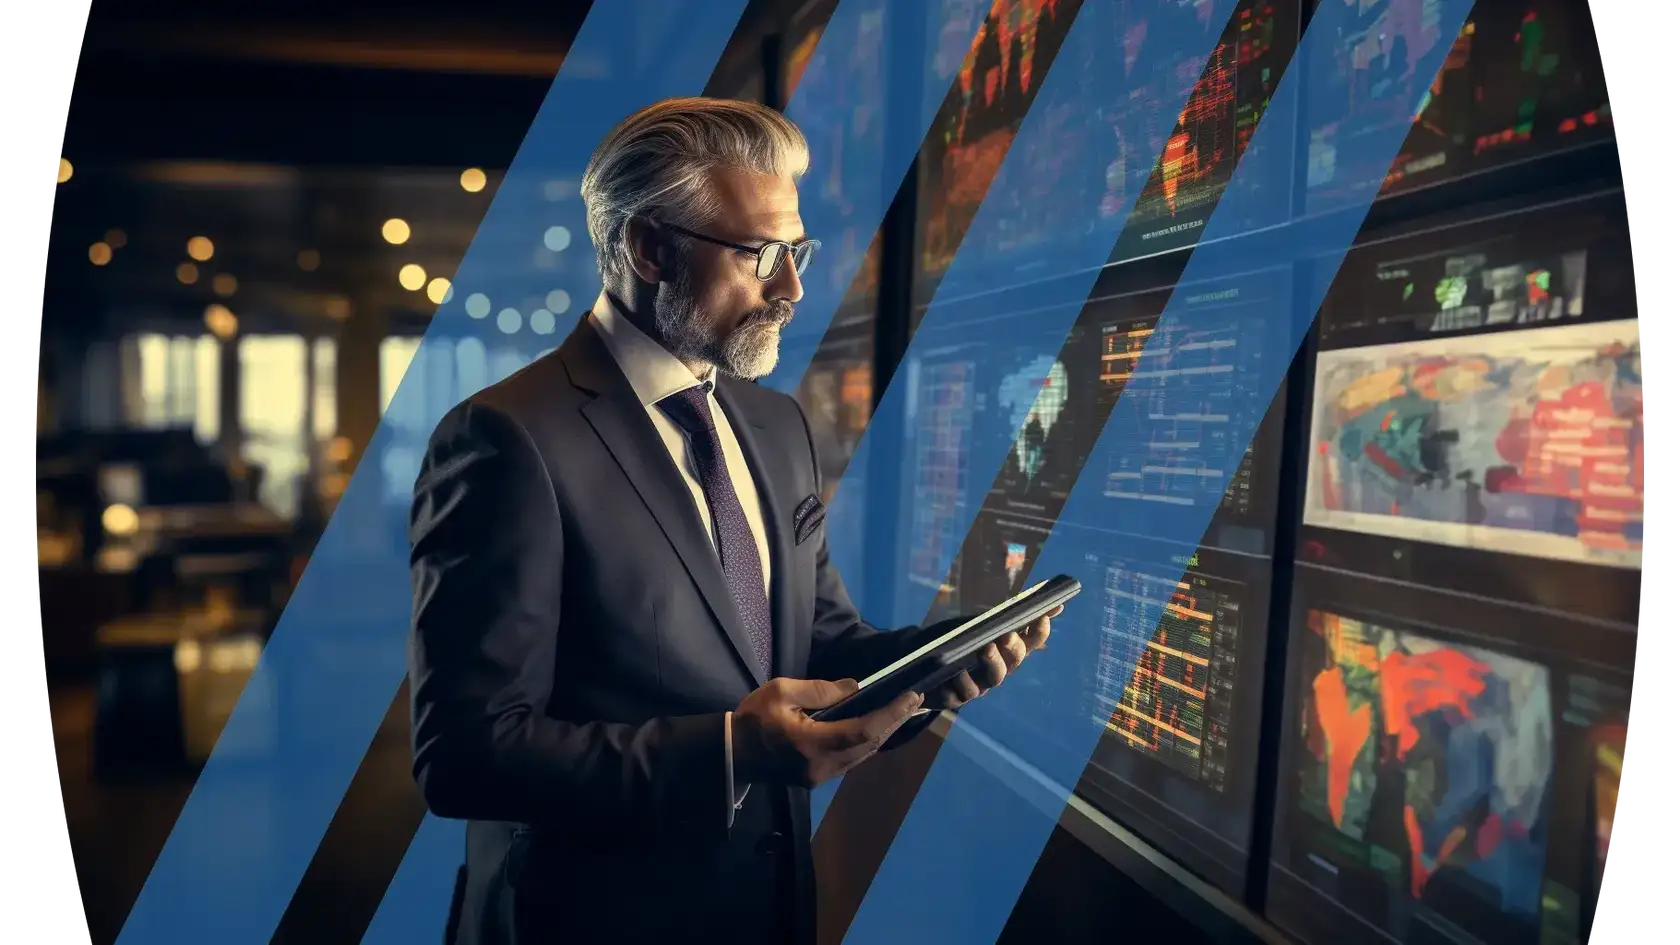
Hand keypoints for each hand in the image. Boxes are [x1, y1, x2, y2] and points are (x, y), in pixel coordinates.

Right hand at [732, 678, 924, 787]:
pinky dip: (867, 742)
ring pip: (862, 755)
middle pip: (869, 745)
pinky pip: (850, 760)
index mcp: (813, 743)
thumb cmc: (753, 718)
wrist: (731, 753)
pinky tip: (876, 727)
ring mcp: (820, 776)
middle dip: (894, 721)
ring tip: (901, 711)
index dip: (891, 714)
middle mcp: (822, 765)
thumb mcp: (782, 691)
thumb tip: (855, 688)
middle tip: (914, 700)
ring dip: (884, 733)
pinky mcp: (816, 778)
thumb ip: (820, 690)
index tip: (911, 696)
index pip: (864, 730)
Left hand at [930, 604, 1059, 711]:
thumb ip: (1011, 614)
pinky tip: (956, 673)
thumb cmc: (961, 644)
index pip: (1032, 641)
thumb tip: (1054, 602)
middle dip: (1013, 647)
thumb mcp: (981, 624)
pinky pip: (962, 693)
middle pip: (1014, 660)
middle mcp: (999, 668)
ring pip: (994, 677)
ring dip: (992, 663)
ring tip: (985, 648)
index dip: (1038, 632)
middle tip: (1007, 635)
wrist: (927, 669)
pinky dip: (961, 684)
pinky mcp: (957, 697)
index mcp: (1007, 650)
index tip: (1041, 617)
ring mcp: (980, 684)